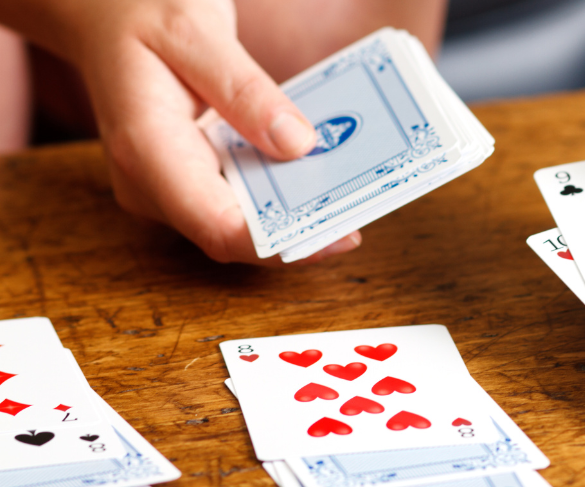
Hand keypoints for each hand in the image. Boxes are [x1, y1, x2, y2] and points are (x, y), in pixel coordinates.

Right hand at [0, 0, 360, 263]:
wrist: (101, 10)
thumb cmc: (139, 11)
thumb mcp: (195, 30)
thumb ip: (245, 89)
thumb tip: (298, 145)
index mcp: (145, 150)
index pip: (219, 228)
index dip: (282, 244)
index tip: (340, 235)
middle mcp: (151, 184)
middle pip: (235, 236)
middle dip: (299, 233)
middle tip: (362, 211)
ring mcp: (167, 188)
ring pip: (239, 226)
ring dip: (294, 217)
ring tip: (352, 197)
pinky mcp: (187, 180)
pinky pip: (238, 202)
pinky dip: (278, 196)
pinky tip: (318, 179)